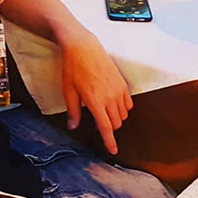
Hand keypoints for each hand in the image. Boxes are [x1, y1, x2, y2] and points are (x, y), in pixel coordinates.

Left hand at [60, 30, 131, 154]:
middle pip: (116, 123)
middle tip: (98, 121)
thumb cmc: (73, 67)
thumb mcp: (69, 91)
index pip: (106, 128)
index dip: (110, 141)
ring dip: (116, 118)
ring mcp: (118, 90)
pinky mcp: (122, 83)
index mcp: (95, 102)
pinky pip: (128, 103)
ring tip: (104, 110)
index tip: (113, 151)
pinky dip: (123, 108)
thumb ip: (73, 111)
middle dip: (109, 127)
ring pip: (123, 115)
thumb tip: (73, 126)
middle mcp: (110, 98)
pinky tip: (113, 104)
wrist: (83, 46)